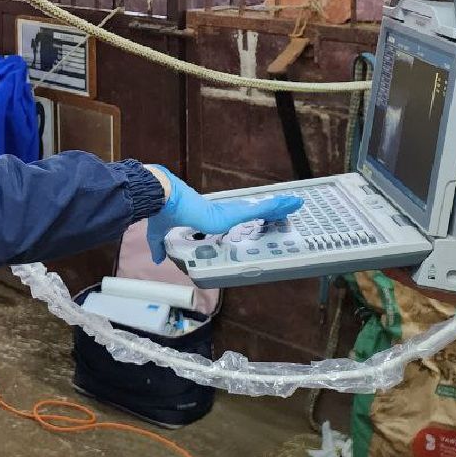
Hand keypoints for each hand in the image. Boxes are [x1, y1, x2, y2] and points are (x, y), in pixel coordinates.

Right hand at [143, 166, 303, 263]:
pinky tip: (291, 203)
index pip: (235, 215)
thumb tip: (157, 259)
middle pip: (253, 211)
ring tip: (297, 203)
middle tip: (288, 207)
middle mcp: (222, 211)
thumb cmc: (161, 209)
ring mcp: (229, 211)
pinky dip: (277, 206)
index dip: (249, 215)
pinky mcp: (233, 212)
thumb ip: (160, 245)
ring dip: (280, 206)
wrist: (161, 197)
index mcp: (209, 215)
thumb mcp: (161, 233)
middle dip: (271, 209)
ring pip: (261, 208)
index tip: (261, 216)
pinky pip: (261, 210)